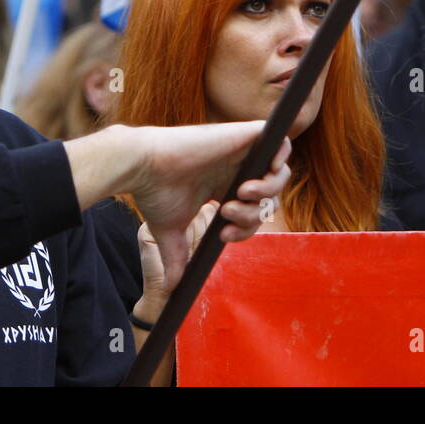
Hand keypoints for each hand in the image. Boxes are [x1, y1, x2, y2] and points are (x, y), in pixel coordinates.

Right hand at [119, 121, 290, 288]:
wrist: (143, 166)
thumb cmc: (154, 193)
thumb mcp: (170, 231)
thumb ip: (177, 257)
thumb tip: (172, 288)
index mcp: (224, 186)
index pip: (253, 211)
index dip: (246, 228)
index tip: (223, 234)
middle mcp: (236, 169)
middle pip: (269, 197)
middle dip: (253, 214)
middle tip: (228, 212)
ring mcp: (241, 151)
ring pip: (279, 174)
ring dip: (265, 192)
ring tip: (240, 194)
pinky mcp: (243, 135)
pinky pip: (280, 142)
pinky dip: (280, 159)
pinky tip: (258, 176)